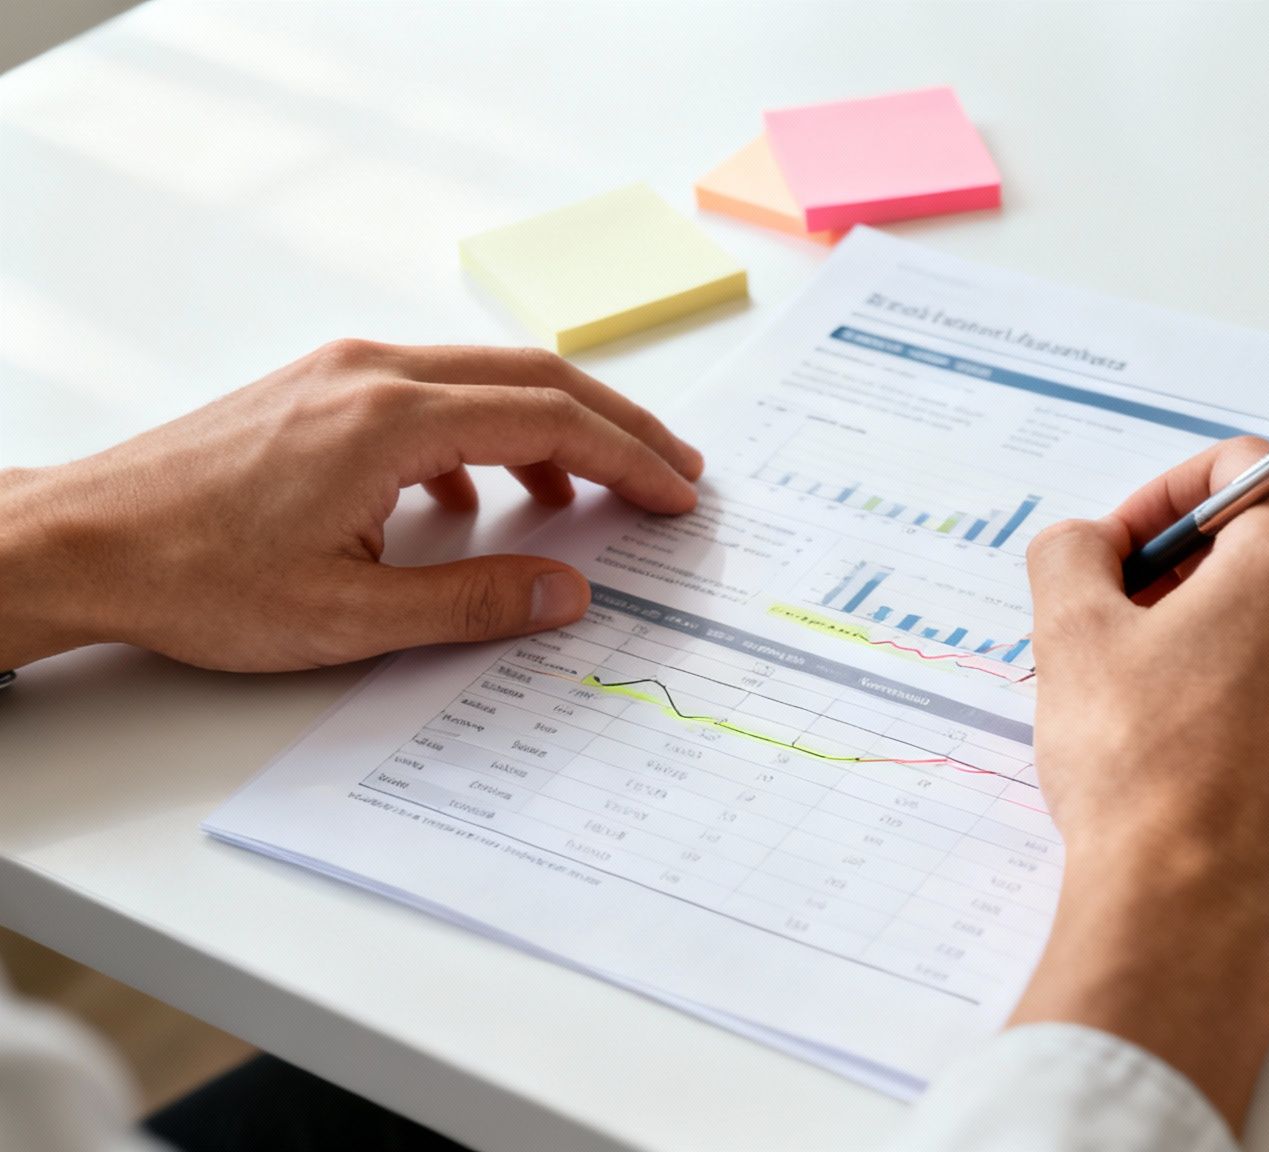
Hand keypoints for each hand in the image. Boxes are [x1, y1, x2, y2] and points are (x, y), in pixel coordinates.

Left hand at [0, 340, 699, 671]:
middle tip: (675, 471)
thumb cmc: (195, 579)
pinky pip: (432, 393)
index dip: (628, 458)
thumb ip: (474, 602)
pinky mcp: (316, 388)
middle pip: (534, 376)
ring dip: (553, 426)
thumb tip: (568, 593)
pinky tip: (471, 500)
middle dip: (617, 424)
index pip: (550, 419)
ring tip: (594, 488)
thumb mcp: (348, 618)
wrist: (79, 542)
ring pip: (484, 377)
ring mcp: (340, 372)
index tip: (678, 495)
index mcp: (389, 420)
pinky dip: (483, 434)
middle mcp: (371, 373)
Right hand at [1011, 437, 1268, 1129]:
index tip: (1121, 547)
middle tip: (1119, 623)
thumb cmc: (1140, 773)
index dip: (1161, 497)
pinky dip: (1256, 696)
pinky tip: (1195, 746)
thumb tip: (1088, 544)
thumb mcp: (1069, 633)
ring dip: (1220, 636)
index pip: (1238, 471)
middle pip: (1265, 549)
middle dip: (1186, 571)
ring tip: (1151, 696)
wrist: (1190, 908)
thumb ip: (1071, 551)